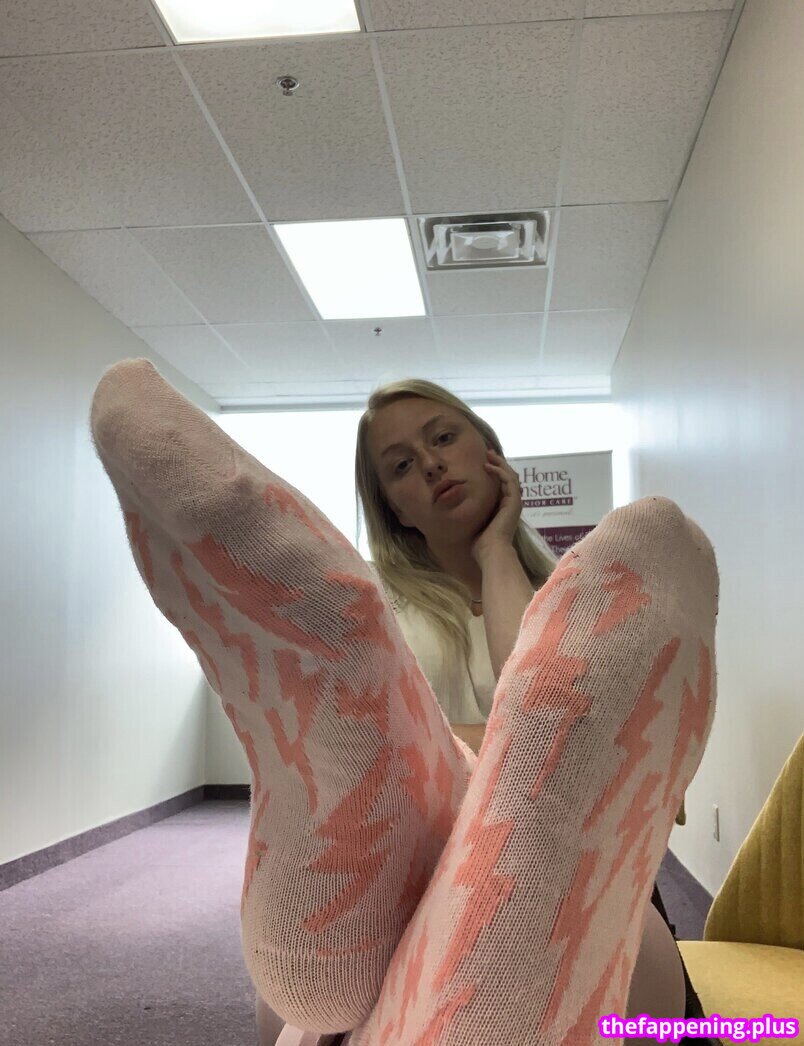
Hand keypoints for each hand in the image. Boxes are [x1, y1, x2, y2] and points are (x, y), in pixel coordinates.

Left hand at [470, 449, 523, 564]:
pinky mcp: (514, 502)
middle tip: (488, 454)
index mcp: (503, 509)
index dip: (495, 473)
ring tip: (489, 455)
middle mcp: (511, 505)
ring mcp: (514, 503)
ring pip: (511, 476)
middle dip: (499, 464)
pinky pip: (509, 480)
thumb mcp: (474, 524)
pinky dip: (500, 471)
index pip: (502, 486)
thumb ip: (472, 514)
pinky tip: (488, 466)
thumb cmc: (480, 544)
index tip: (484, 463)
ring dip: (500, 464)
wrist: (491, 552)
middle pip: (508, 478)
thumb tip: (454, 511)